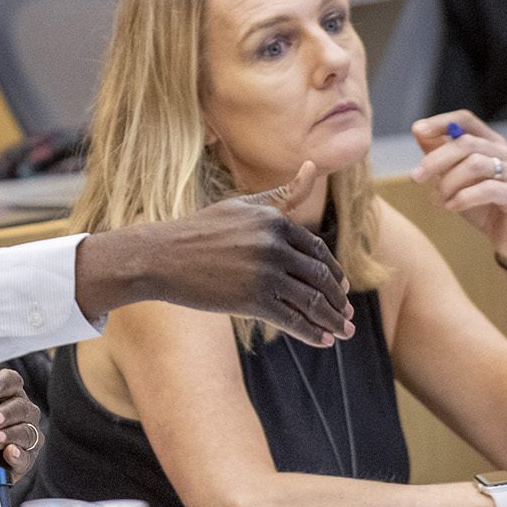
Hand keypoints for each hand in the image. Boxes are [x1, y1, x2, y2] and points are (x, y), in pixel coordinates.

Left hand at [0, 369, 41, 506]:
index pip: (11, 382)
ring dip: (12, 433)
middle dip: (7, 411)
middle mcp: (17, 417)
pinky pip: (28, 457)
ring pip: (28, 431)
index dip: (3, 383)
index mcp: (0, 401)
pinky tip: (9, 452)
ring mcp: (23, 440)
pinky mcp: (23, 463)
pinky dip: (19, 454)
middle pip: (22, 406)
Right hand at [115, 161, 354, 346]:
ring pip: (311, 300)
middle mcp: (275, 246)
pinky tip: (322, 340)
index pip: (317, 250)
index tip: (340, 288)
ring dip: (331, 320)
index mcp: (276, 221)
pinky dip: (312, 332)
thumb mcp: (243, 205)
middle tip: (345, 315)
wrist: (161, 257)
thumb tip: (314, 166)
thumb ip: (282, 194)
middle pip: (319, 277)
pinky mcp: (253, 300)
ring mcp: (266, 274)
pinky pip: (293, 319)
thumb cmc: (199, 231)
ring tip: (341, 332)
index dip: (332, 272)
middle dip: (336, 299)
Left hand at [407, 111, 506, 263]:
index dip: (440, 122)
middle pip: (466, 143)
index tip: (417, 130)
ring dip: (448, 183)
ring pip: (475, 164)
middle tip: (415, 177)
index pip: (466, 120)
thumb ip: (440, 156)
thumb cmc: (482, 207)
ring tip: (438, 201)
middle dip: (435, 160)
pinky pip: (487, 189)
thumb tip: (418, 130)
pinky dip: (463, 198)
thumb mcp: (455, 180)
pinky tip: (451, 207)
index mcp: (491, 145)